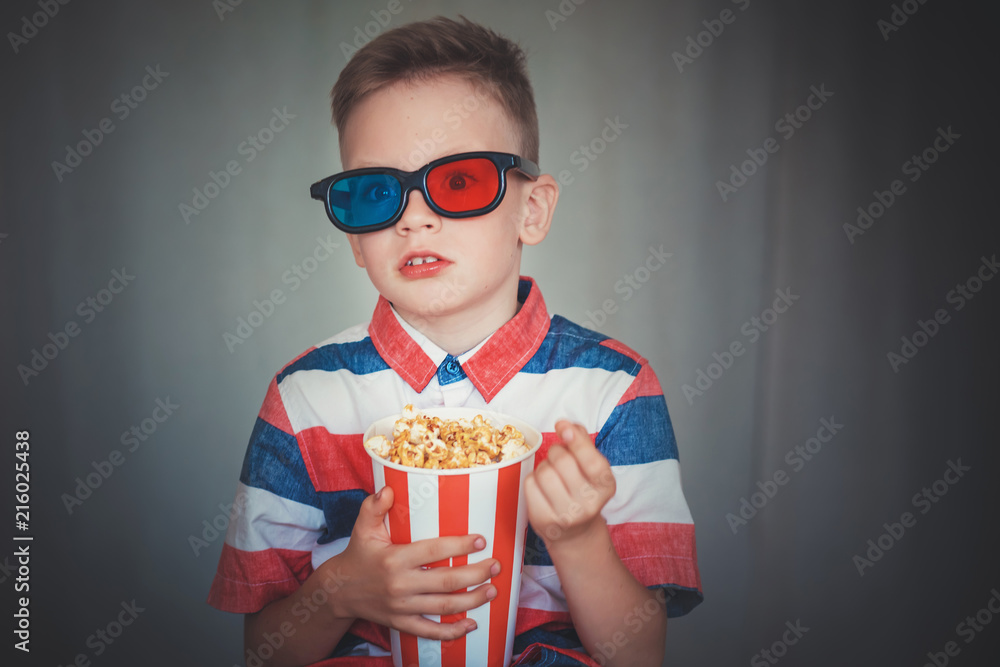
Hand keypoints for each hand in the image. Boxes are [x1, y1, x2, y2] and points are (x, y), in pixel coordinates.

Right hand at [324, 487, 499, 639]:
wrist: (338, 592)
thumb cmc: (358, 555)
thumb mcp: (362, 528)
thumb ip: (374, 507)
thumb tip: (388, 489)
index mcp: (394, 559)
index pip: (433, 551)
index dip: (460, 546)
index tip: (481, 540)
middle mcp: (400, 584)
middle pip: (446, 582)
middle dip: (476, 574)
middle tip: (496, 566)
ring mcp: (402, 607)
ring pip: (444, 607)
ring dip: (473, 601)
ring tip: (493, 590)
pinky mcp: (402, 623)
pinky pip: (430, 631)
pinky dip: (452, 632)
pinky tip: (472, 625)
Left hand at [525, 420, 615, 545]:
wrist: (575, 533)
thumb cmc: (582, 490)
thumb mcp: (592, 468)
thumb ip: (583, 442)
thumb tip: (567, 425)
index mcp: (605, 486)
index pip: (590, 459)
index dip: (575, 438)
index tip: (563, 425)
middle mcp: (589, 503)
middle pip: (562, 460)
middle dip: (556, 451)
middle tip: (559, 458)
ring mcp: (566, 515)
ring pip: (544, 471)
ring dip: (544, 466)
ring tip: (552, 476)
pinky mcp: (544, 520)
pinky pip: (530, 484)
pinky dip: (533, 480)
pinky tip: (543, 489)